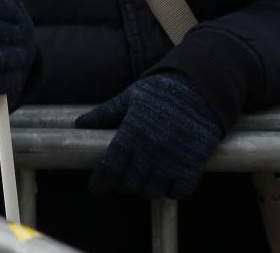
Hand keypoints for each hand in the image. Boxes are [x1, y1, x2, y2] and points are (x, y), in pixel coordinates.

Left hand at [76, 73, 223, 199]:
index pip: (110, 168)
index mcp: (132, 131)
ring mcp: (173, 160)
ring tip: (142, 178)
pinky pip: (178, 192)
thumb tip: (80, 123)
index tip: (96, 188)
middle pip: (129, 184)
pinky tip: (166, 179)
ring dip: (144, 189)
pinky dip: (170, 191)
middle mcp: (151, 149)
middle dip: (121, 185)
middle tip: (121, 179)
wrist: (200, 88)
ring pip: (152, 191)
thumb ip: (105, 113)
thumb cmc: (161, 91)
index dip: (100, 182)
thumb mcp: (130, 97)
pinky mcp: (193, 166)